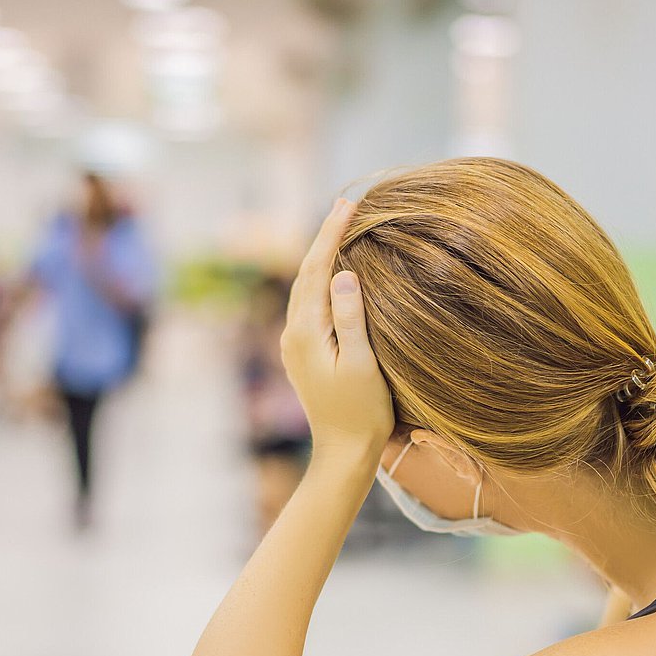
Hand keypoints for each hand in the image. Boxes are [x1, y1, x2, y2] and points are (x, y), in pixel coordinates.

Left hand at [280, 199, 393, 464]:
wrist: (344, 453)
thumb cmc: (362, 412)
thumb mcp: (362, 364)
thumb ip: (350, 317)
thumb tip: (341, 273)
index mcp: (306, 331)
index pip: (317, 268)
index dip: (331, 232)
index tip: (348, 202)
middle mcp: (293, 333)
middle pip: (306, 273)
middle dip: (324, 237)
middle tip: (347, 204)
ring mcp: (295, 344)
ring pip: (305, 288)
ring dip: (322, 257)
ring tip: (340, 228)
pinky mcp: (303, 353)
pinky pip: (309, 304)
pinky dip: (322, 280)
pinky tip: (336, 273)